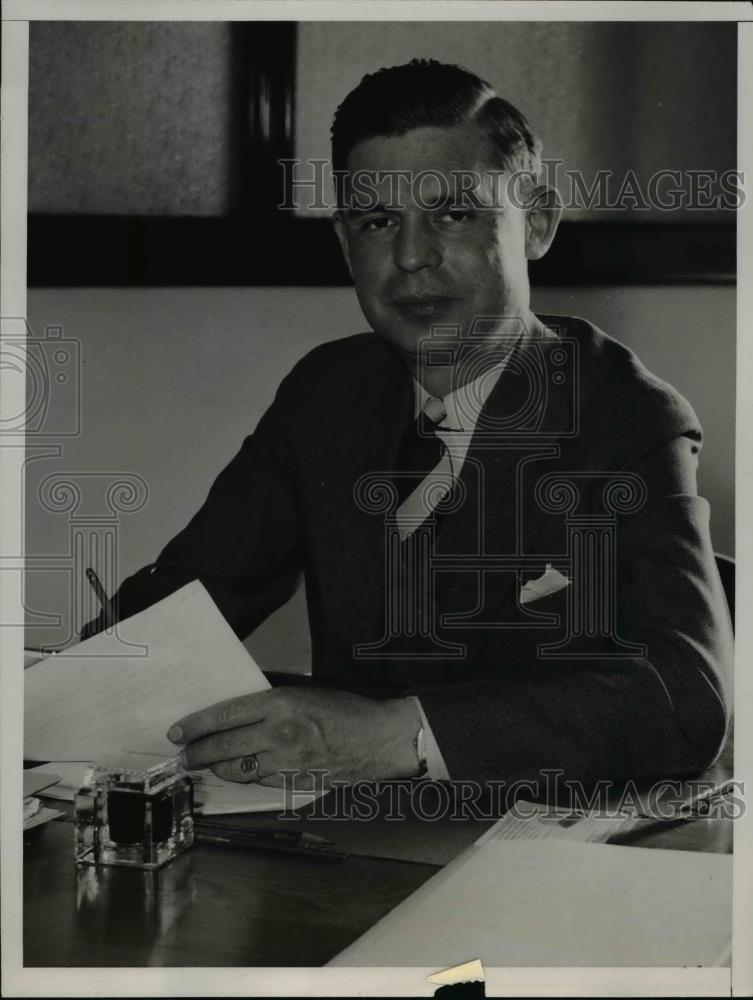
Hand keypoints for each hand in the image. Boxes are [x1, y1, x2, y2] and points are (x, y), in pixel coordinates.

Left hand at [167, 687, 420, 786]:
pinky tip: (238, 772)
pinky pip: (259, 782)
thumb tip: (238, 710)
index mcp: (281, 704)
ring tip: (206, 764)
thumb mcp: (304, 693)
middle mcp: (279, 734)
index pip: (226, 716)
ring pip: (237, 769)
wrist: (378, 739)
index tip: (177, 732)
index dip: (196, 725)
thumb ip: (272, 702)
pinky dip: (244, 777)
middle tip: (182, 755)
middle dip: (197, 752)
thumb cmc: (345, 709)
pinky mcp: (294, 782)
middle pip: (224, 747)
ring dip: (216, 768)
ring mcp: (286, 762)